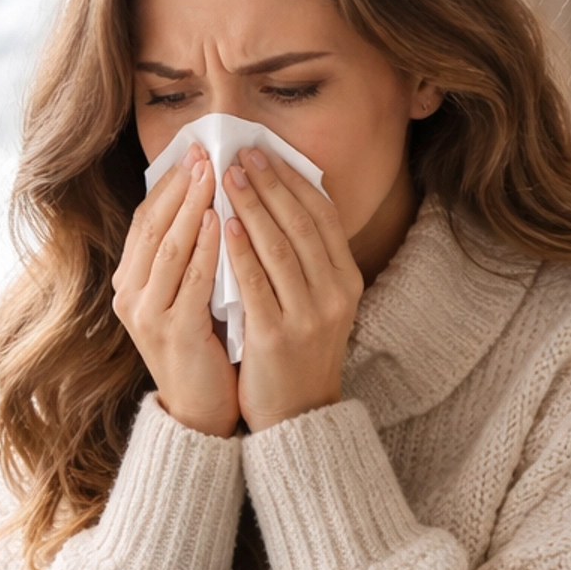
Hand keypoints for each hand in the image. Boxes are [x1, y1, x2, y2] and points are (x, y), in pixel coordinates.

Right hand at [112, 148, 238, 438]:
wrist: (201, 410)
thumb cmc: (202, 346)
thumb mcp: (186, 294)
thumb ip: (188, 255)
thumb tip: (208, 198)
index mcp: (129, 282)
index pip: (145, 219)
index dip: (168, 183)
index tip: (194, 151)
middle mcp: (130, 295)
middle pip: (152, 226)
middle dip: (180, 185)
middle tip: (205, 151)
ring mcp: (147, 315)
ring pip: (168, 247)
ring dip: (193, 206)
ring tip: (215, 173)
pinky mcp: (173, 332)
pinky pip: (190, 279)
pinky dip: (206, 247)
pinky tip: (222, 220)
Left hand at [224, 150, 364, 433]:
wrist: (298, 417)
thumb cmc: (298, 354)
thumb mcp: (317, 304)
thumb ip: (306, 262)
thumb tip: (279, 202)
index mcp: (347, 281)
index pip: (322, 217)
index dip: (294, 181)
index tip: (267, 153)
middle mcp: (334, 295)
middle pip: (301, 224)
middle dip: (270, 183)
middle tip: (241, 153)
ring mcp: (308, 316)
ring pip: (279, 247)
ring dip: (252, 206)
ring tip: (227, 176)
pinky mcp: (276, 336)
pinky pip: (256, 283)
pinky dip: (240, 249)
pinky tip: (223, 224)